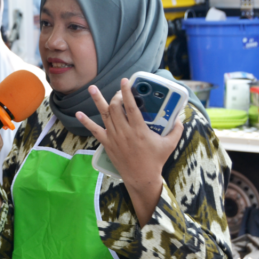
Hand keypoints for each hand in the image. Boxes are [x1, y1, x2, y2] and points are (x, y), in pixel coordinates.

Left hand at [75, 78, 183, 225]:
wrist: (142, 177)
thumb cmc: (156, 160)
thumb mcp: (170, 144)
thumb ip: (176, 130)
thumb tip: (180, 118)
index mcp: (139, 129)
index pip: (131, 106)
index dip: (127, 92)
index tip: (125, 81)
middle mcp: (124, 131)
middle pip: (116, 107)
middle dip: (116, 96)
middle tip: (119, 91)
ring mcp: (114, 137)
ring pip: (104, 114)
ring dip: (98, 100)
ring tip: (92, 88)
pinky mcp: (107, 143)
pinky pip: (94, 130)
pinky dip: (86, 121)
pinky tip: (78, 113)